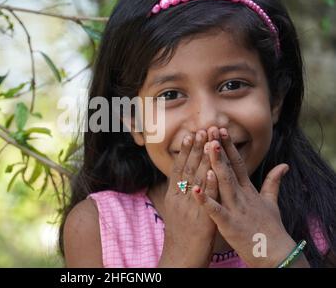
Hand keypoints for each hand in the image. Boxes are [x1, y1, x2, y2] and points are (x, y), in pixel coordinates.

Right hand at [158, 130, 217, 266]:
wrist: (180, 258)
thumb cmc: (182, 234)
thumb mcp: (178, 210)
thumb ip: (183, 193)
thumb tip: (187, 179)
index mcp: (174, 196)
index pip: (180, 168)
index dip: (186, 151)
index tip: (192, 134)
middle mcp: (179, 199)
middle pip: (187, 169)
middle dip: (195, 149)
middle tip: (202, 129)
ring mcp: (189, 209)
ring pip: (196, 180)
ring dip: (202, 160)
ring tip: (208, 142)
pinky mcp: (200, 220)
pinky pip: (205, 200)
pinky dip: (208, 185)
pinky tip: (213, 172)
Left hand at [192, 127, 302, 266]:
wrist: (274, 252)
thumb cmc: (270, 227)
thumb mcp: (271, 202)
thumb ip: (273, 182)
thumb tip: (284, 165)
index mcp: (248, 190)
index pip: (238, 163)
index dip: (229, 146)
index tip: (221, 129)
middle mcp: (242, 196)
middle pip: (229, 169)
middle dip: (219, 149)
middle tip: (211, 130)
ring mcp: (235, 209)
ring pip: (223, 184)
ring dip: (215, 166)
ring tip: (207, 148)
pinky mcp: (229, 224)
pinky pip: (215, 210)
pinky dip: (206, 200)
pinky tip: (196, 190)